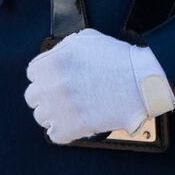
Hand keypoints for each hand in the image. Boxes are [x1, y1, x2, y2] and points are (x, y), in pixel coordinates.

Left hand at [24, 30, 174, 144]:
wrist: (142, 82)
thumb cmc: (118, 59)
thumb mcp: (86, 40)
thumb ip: (64, 48)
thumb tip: (56, 56)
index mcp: (53, 62)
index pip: (32, 73)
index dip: (45, 76)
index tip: (54, 81)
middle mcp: (52, 85)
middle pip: (33, 96)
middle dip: (46, 95)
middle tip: (63, 96)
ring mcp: (61, 108)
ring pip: (41, 117)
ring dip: (54, 114)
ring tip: (70, 110)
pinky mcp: (72, 127)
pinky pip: (55, 135)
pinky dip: (64, 132)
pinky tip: (75, 123)